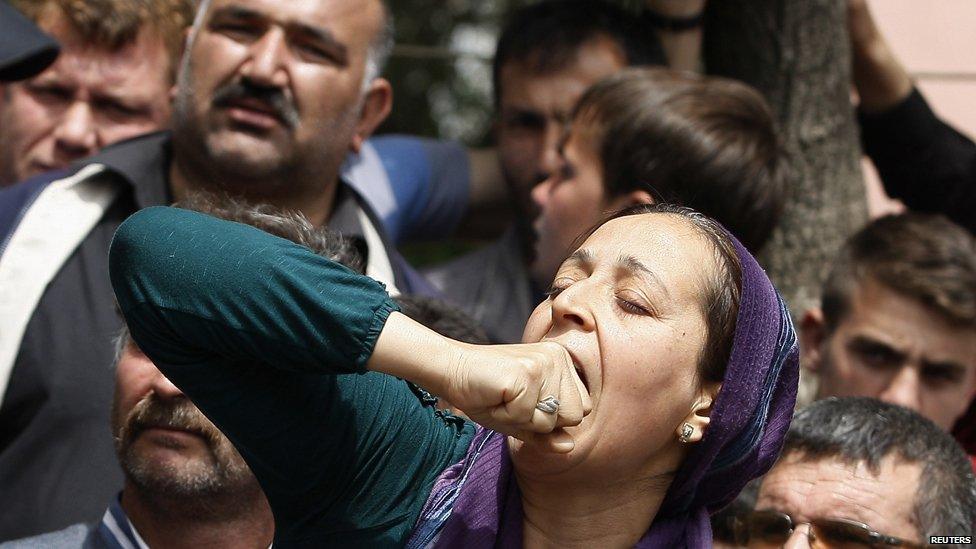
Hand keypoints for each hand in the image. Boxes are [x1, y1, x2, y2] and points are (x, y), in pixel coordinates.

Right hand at [444, 341, 591, 451]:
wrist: (452, 371)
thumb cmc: (487, 395)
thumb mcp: (521, 420)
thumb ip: (547, 434)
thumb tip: (570, 447)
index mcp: (564, 363)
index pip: (580, 410)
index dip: (551, 418)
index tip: (524, 401)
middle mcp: (559, 358)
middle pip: (573, 416)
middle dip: (540, 421)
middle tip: (513, 401)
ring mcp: (545, 363)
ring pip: (551, 420)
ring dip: (522, 420)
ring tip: (504, 399)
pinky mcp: (527, 372)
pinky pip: (526, 416)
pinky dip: (506, 415)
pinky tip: (496, 396)